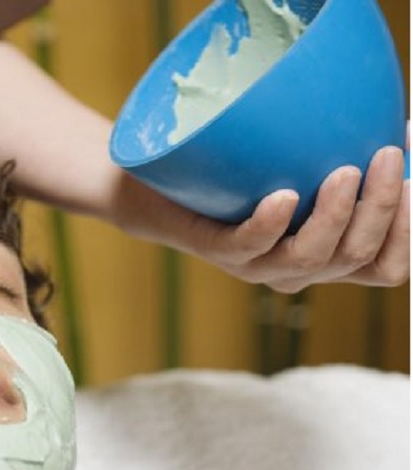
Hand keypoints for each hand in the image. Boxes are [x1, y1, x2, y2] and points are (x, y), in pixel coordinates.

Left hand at [182, 145, 408, 293]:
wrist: (166, 191)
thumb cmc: (246, 174)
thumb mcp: (305, 164)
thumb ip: (348, 153)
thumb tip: (399, 117)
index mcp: (330, 254)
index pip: (389, 266)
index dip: (411, 230)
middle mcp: (299, 268)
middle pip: (359, 255)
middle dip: (382, 206)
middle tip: (387, 153)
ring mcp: (258, 264)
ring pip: (312, 256)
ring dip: (337, 214)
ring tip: (345, 169)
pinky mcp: (219, 250)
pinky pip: (250, 246)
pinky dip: (272, 223)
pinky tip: (284, 195)